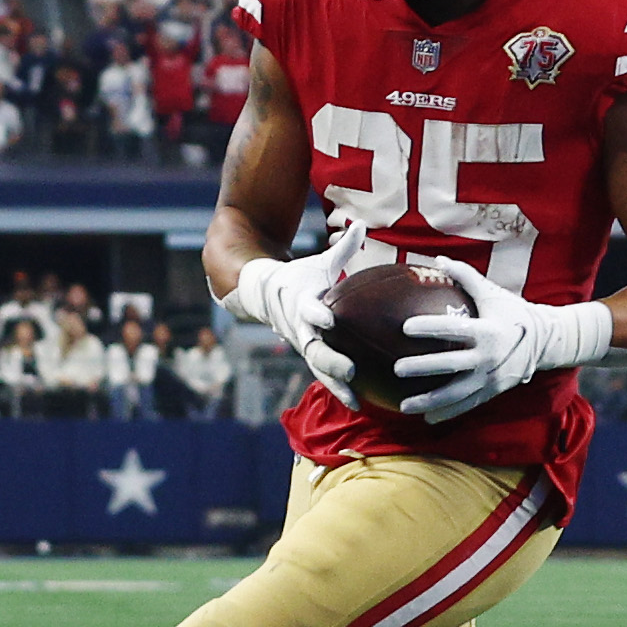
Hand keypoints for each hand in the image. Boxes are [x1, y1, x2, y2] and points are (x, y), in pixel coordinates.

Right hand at [221, 230, 362, 403]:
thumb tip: (361, 223)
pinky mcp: (308, 355)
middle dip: (330, 360)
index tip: (330, 319)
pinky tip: (361, 404)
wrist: (265, 295)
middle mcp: (301, 327)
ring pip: (317, 368)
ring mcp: (303, 344)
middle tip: (350, 370)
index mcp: (302, 302)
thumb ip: (342, 249)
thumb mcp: (320, 263)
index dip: (317, 314)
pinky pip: (323, 375)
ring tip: (355, 400)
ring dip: (334, 384)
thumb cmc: (300, 277)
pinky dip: (339, 390)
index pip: (308, 309)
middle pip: (313, 347)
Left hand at [392, 258, 613, 424]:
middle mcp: (489, 357)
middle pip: (451, 365)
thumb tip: (438, 259)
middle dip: (423, 368)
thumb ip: (465, 277)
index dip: (429, 328)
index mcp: (488, 331)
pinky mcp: (494, 391)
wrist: (546, 340)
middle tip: (397, 368)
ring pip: (457, 393)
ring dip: (430, 401)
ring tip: (404, 406)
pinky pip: (468, 404)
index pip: (453, 329)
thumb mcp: (493, 293)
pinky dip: (448, 412)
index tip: (405, 327)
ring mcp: (491, 377)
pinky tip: (427, 418)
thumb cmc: (513, 312)